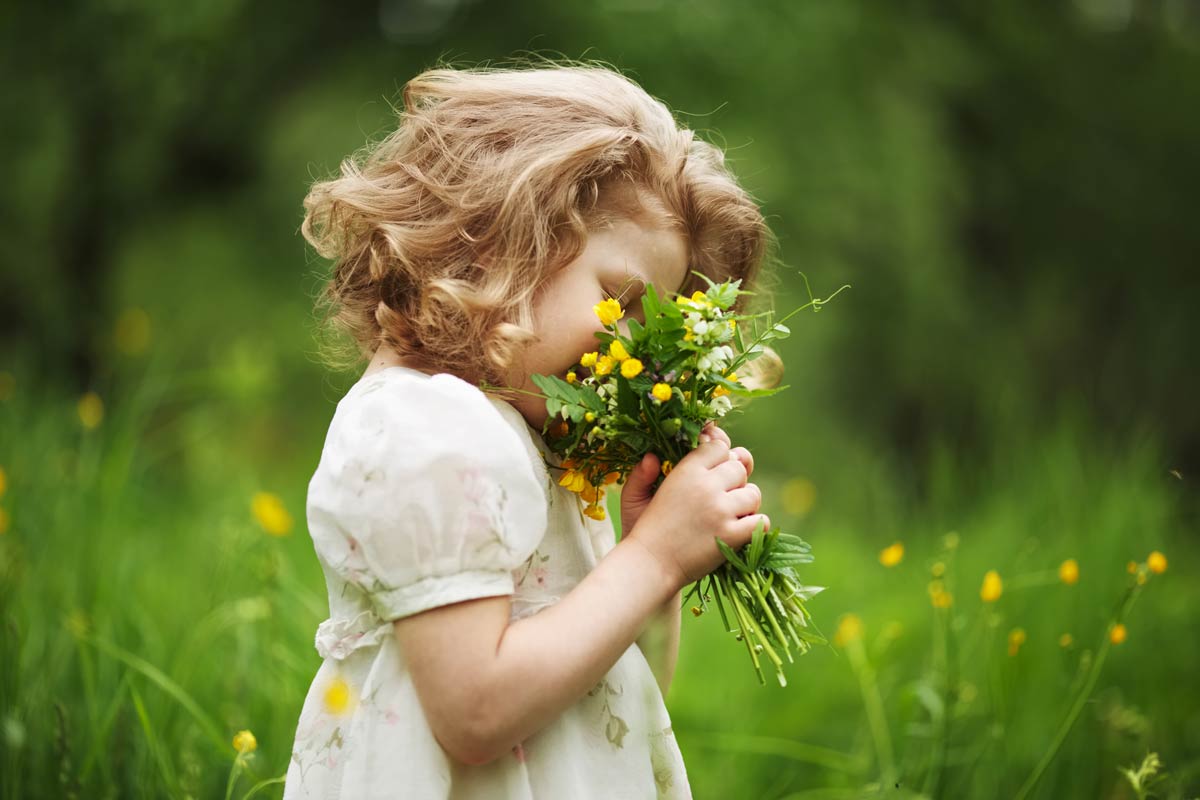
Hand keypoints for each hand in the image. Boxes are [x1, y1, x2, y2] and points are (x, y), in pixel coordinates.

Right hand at [625, 427, 767, 589]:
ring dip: (746, 504)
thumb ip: (644, 472)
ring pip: (753, 494)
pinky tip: (741, 531)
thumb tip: (654, 456)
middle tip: (721, 499)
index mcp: (686, 471)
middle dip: (734, 481)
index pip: (719, 447)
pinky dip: (755, 526)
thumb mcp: (636, 495)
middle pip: (739, 468)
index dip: (721, 458)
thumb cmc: (644, 530)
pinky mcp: (731, 535)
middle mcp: (705, 486)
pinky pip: (761, 521)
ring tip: (730, 516)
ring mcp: (720, 510)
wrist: (650, 565)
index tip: (716, 473)